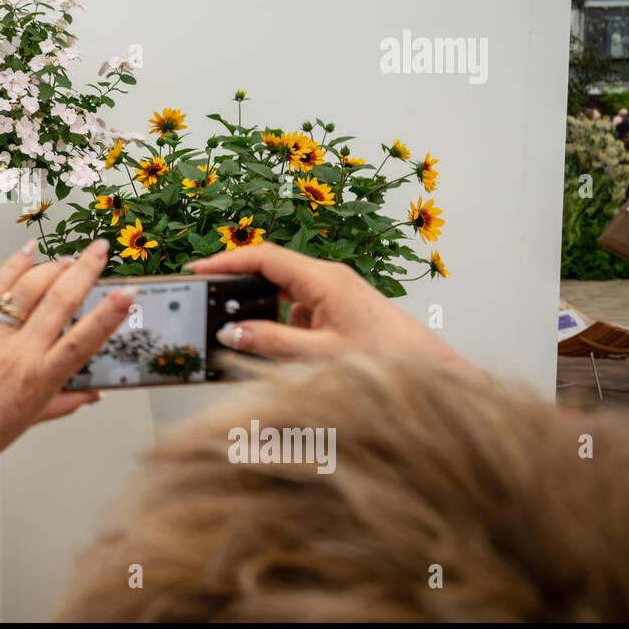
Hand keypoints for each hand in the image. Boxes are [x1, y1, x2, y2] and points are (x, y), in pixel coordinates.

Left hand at [0, 237, 135, 488]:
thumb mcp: (34, 419)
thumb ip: (68, 400)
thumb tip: (95, 393)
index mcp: (40, 379)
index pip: (83, 341)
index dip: (108, 315)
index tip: (126, 294)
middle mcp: (19, 354)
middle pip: (59, 302)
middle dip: (84, 270)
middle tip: (99, 251)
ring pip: (27, 290)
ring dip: (51, 267)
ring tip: (68, 258)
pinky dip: (12, 267)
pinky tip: (28, 251)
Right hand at [188, 243, 477, 381]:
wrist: (431, 371)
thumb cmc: (387, 358)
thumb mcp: (321, 354)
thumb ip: (272, 343)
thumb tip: (231, 333)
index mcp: (324, 279)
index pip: (264, 257)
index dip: (226, 260)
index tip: (197, 269)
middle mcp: (327, 278)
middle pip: (270, 270)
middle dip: (238, 286)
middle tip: (209, 303)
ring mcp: (333, 293)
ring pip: (282, 293)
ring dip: (262, 312)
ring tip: (244, 336)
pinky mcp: (337, 310)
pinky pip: (297, 310)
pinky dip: (281, 326)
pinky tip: (279, 350)